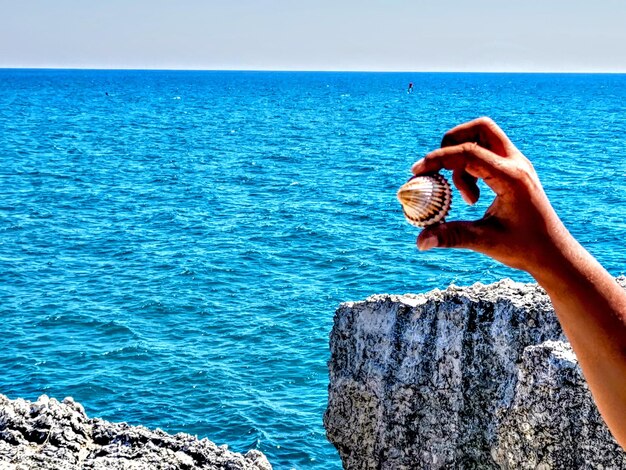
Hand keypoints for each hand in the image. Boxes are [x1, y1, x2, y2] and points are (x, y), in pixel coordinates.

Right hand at [411, 117, 568, 274]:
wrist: (554, 253)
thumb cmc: (525, 248)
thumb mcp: (486, 242)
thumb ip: (452, 236)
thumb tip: (420, 241)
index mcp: (511, 178)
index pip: (469, 152)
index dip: (439, 159)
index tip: (417, 172)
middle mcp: (517, 163)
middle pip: (480, 128)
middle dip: (452, 142)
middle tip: (438, 169)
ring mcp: (518, 164)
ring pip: (483, 137)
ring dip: (462, 158)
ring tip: (464, 196)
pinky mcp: (515, 170)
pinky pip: (487, 153)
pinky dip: (471, 166)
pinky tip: (472, 196)